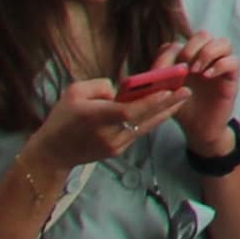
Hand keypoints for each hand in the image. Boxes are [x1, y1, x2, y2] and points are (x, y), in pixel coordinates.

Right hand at [44, 71, 175, 163]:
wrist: (53, 153)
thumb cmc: (62, 118)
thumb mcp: (74, 92)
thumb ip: (100, 85)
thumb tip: (122, 87)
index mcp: (96, 118)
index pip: (128, 111)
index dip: (149, 102)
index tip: (167, 90)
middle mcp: (109, 134)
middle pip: (143, 119)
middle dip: (167, 104)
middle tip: (186, 90)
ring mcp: (115, 145)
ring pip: (145, 127)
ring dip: (165, 112)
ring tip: (182, 97)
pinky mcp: (118, 150)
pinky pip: (139, 132)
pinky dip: (152, 120)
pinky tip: (165, 109)